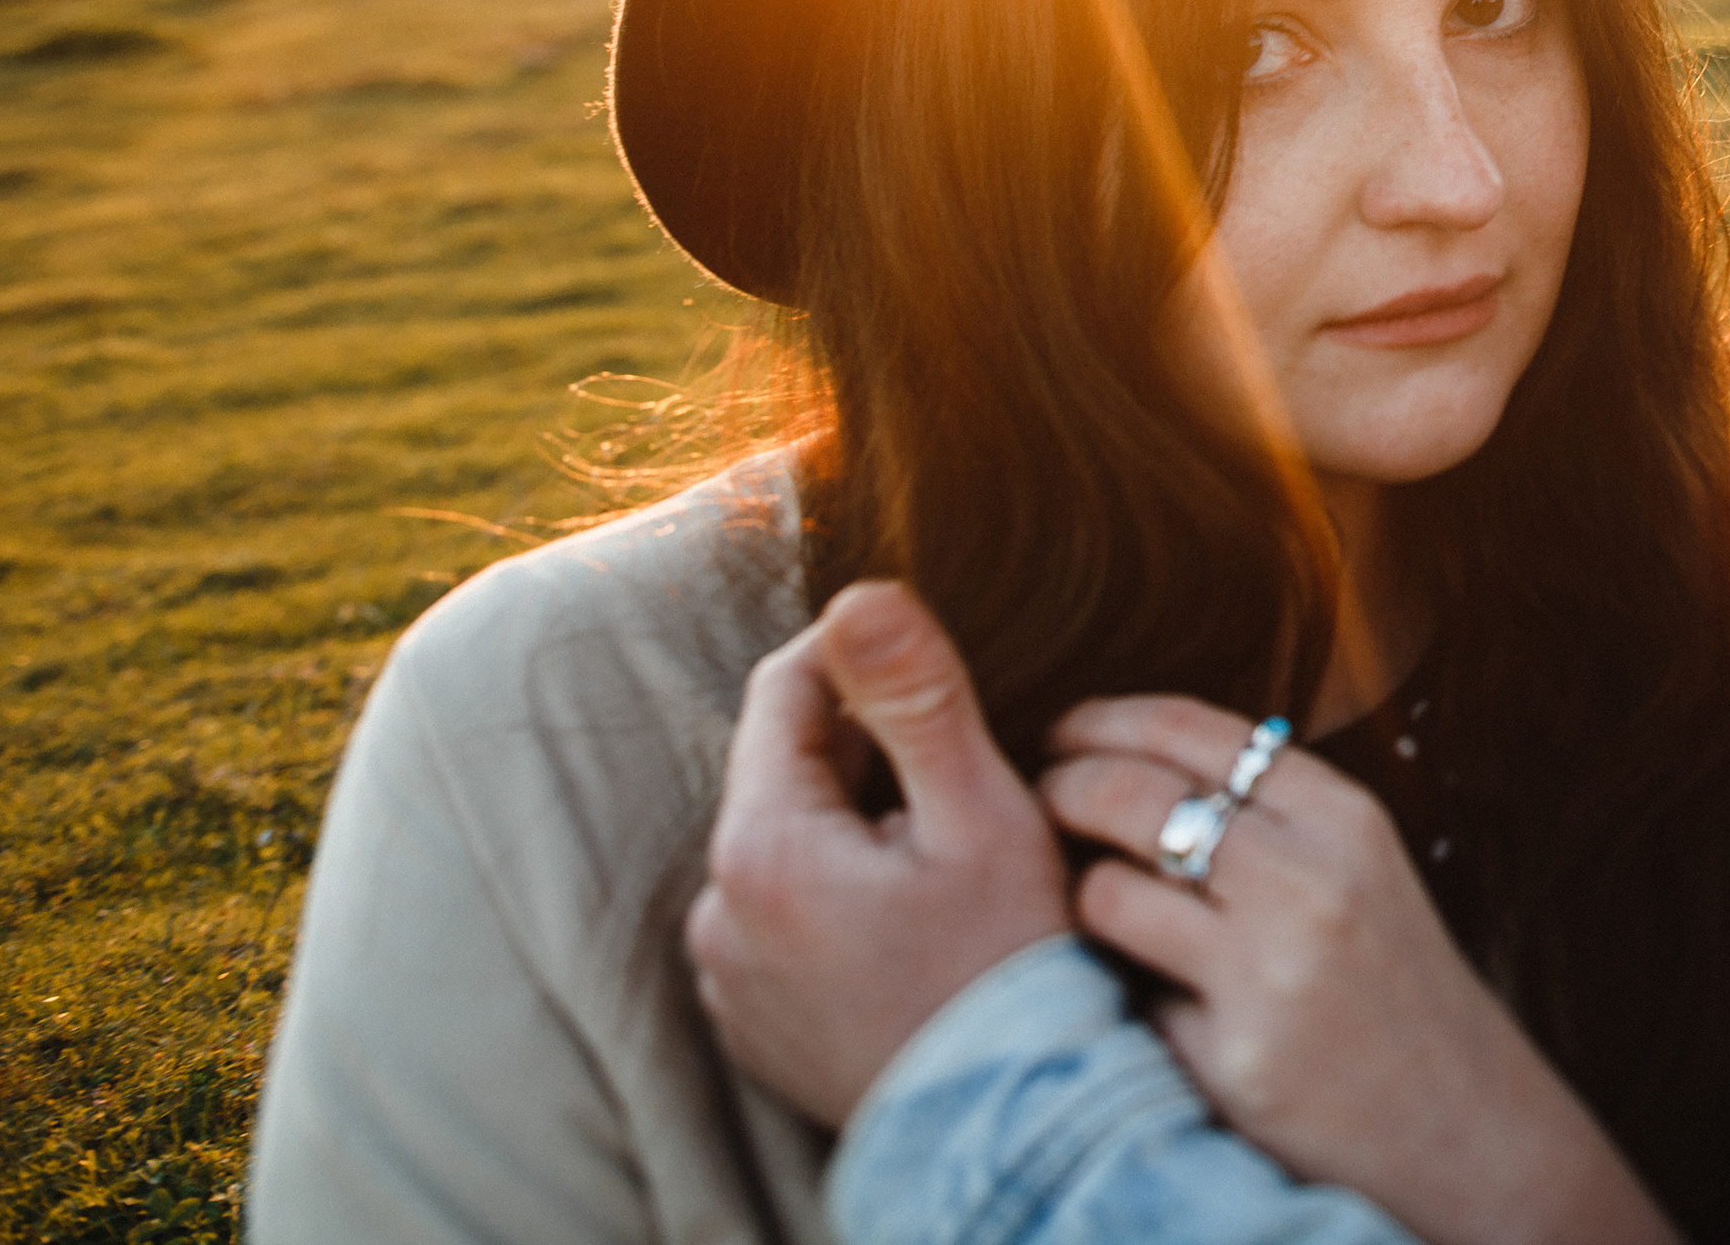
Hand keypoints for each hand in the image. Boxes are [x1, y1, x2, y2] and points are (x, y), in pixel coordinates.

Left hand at [685, 581, 1068, 1124]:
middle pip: (784, 772)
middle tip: (959, 794)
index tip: (933, 683)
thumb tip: (859, 591)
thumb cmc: (1010, 972)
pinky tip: (912, 931)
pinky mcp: (750, 1025)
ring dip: (853, 832)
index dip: (861, 665)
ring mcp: (726, 979)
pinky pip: (783, 921)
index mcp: (762, 848)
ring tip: (941, 870)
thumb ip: (915, 696)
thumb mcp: (981, 816)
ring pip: (787, 846)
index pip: (784, 691)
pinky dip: (838, 903)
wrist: (1014, 1139)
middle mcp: (715, 914)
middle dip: (865, 759)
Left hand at [1041, 694, 1678, 1244]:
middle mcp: (1309, 880)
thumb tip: (1132, 753)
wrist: (1469, 1129)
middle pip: (1131, 794)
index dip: (1104, 720)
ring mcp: (1270, 970)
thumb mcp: (1357, 869)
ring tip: (1093, 906)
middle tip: (1042, 799)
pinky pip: (1129, 998)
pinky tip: (1152, 1004)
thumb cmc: (1392, 991)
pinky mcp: (1234, 1055)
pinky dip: (1126, 996)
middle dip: (1064, 788)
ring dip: (1083, 896)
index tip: (1064, 733)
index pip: (1190, 729)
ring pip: (1108, 892)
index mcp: (1341, 817)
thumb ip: (1270, 811)